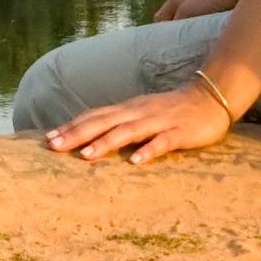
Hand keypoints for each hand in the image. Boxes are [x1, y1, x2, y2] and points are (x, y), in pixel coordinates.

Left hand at [42, 83, 237, 166]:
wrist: (212, 97)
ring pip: (128, 131)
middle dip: (77, 134)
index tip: (47, 139)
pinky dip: (148, 150)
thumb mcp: (142, 113)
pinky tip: (135, 162)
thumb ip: (120, 123)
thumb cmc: (172, 110)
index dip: (71, 127)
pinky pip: (162, 142)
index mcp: (128, 109)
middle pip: (103, 122)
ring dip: (105, 142)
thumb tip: (92, 138)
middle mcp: (139, 112)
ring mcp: (159, 121)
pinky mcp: (179, 132)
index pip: (94, 116)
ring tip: (85, 156)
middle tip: (53, 147)